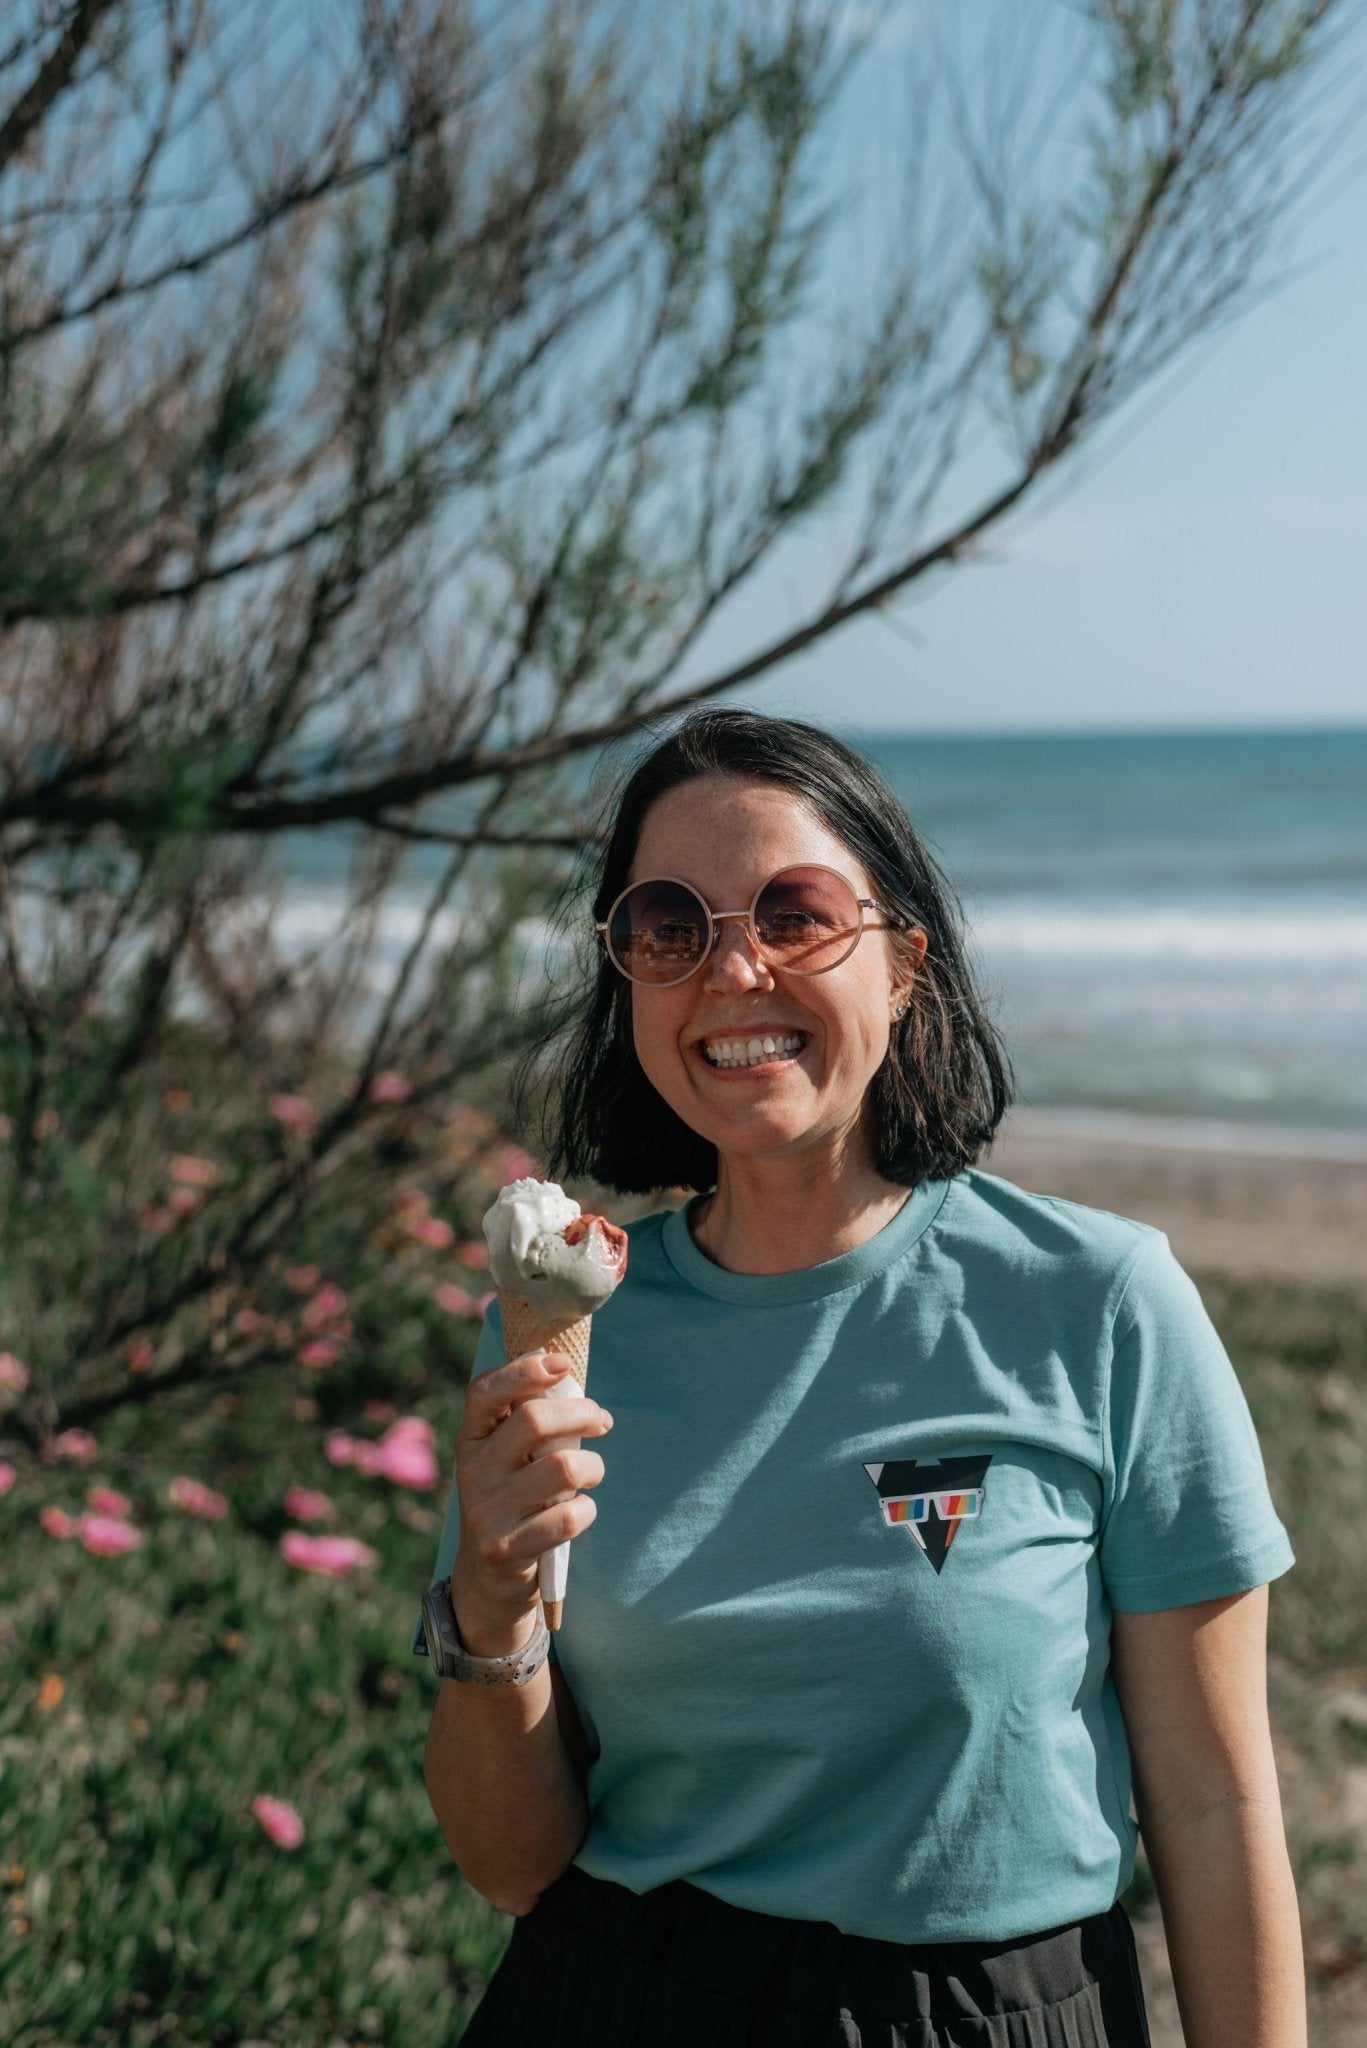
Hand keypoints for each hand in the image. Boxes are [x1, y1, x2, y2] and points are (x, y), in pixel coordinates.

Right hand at [450, 1351, 612, 1657]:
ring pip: (562, 1468)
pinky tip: (579, 1513)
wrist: (487, 1582)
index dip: (524, 1370)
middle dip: (581, 1413)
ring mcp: (486, 1513)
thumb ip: (524, 1421)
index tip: (562, 1363)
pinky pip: (569, 1518)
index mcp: (469, 1441)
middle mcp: (471, 1472)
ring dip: (592, 1466)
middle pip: (533, 1421)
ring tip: (591, 1473)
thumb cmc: (512, 1503)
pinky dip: (587, 1510)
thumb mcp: (505, 1461)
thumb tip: (560, 1367)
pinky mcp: (507, 1549)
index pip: (484, 1391)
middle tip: (602, 1421)